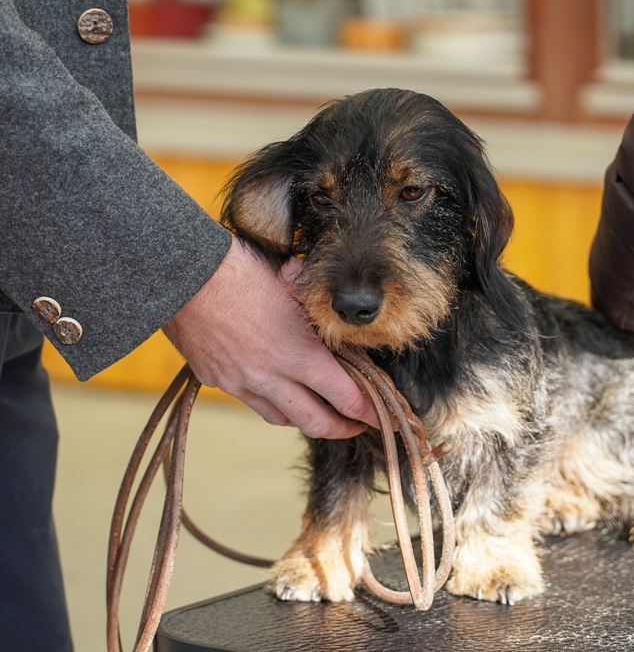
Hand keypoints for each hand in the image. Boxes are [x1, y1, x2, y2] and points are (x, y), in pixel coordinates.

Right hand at [163, 238, 374, 437]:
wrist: (182, 278)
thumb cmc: (240, 271)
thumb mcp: (291, 282)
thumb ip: (316, 302)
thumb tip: (335, 300)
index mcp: (299, 355)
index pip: (347, 397)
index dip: (371, 412)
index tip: (385, 418)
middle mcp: (273, 378)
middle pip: (317, 423)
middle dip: (344, 429)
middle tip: (359, 426)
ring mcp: (242, 383)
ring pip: (283, 418)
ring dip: (307, 419)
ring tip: (322, 412)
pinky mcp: (218, 381)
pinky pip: (253, 403)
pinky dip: (273, 404)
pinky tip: (280, 394)